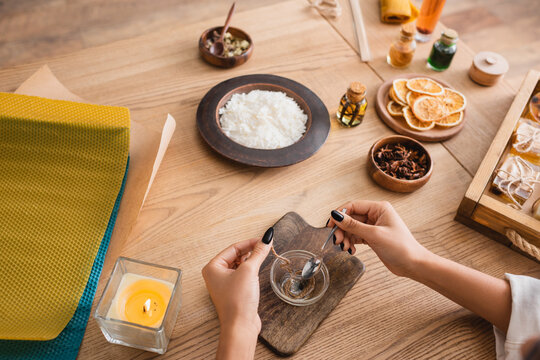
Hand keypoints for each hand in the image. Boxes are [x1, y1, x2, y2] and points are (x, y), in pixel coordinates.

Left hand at [202, 228, 272, 359]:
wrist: (240, 326)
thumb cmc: (238, 301)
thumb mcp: (249, 271)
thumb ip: (258, 252)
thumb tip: (266, 238)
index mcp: (213, 267)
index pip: (233, 248)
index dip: (249, 242)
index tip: (264, 240)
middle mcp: (216, 274)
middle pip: (236, 255)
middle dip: (250, 251)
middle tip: (265, 247)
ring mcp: (224, 284)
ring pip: (239, 265)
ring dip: (251, 260)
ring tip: (263, 257)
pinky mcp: (233, 291)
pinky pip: (242, 275)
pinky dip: (250, 270)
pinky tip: (258, 270)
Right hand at [327, 200, 428, 277]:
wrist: (413, 264)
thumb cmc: (400, 247)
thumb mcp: (374, 235)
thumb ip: (353, 225)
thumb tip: (336, 215)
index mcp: (379, 208)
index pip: (353, 205)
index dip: (340, 214)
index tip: (330, 225)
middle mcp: (376, 215)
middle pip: (350, 217)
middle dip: (342, 229)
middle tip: (336, 240)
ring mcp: (374, 226)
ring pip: (352, 228)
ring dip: (345, 237)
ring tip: (345, 247)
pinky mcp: (372, 237)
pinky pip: (356, 236)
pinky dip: (351, 242)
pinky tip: (351, 249)